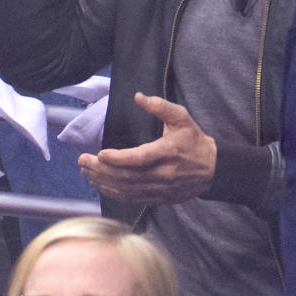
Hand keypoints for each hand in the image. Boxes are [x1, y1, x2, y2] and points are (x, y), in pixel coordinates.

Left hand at [79, 94, 214, 204]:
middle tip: (82, 161)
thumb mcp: (182, 118)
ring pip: (126, 190)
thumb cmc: (194, 141)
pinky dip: (113, 194)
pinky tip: (100, 186)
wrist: (213, 170)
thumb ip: (160, 106)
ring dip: (103, 182)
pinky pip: (132, 199)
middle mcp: (162, 174)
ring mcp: (159, 189)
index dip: (118, 159)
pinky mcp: (158, 198)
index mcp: (167, 153)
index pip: (139, 159)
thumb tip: (139, 96)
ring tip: (86, 172)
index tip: (101, 154)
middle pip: (127, 176)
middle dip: (101, 170)